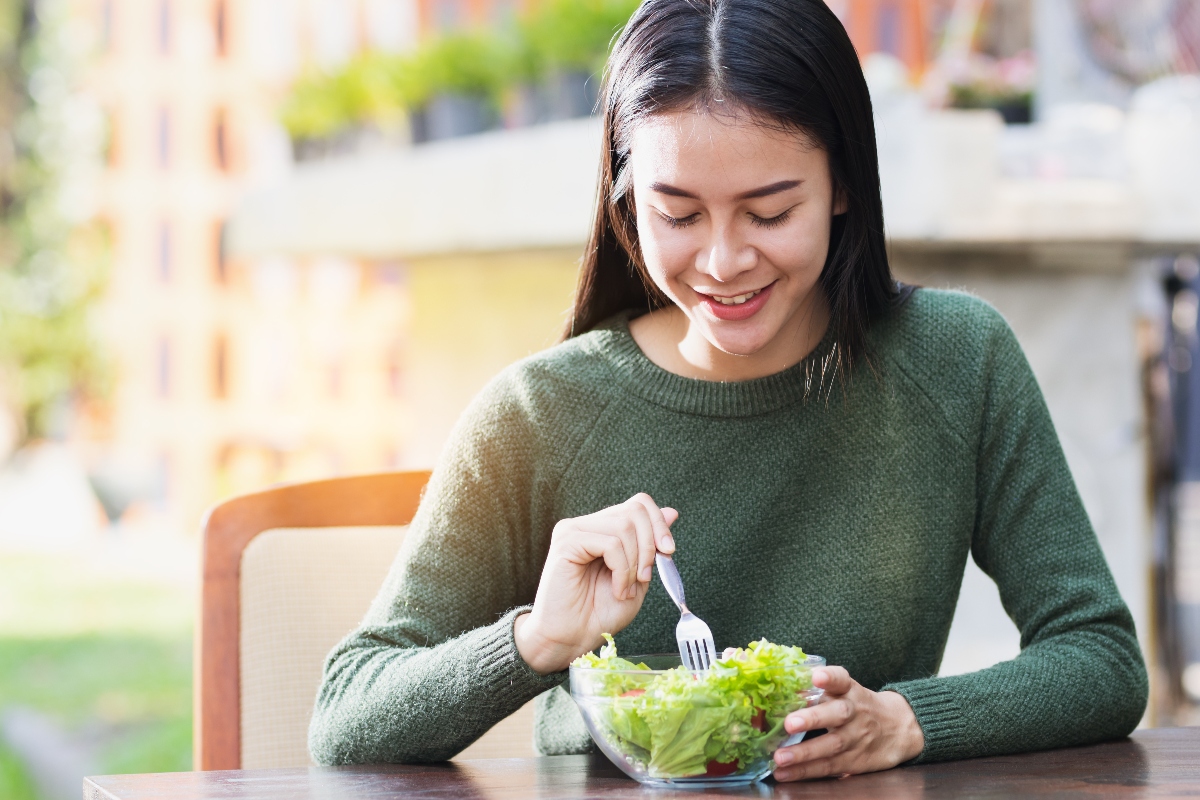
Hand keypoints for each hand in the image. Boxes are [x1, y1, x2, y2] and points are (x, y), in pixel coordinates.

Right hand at [514, 494, 676, 674]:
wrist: (571, 639)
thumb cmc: (600, 613)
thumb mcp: (638, 577)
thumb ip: (651, 546)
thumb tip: (672, 511)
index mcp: (603, 528)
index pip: (638, 504)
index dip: (659, 523)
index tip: (668, 551)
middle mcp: (587, 524)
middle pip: (634, 510)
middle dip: (650, 546)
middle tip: (645, 578)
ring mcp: (573, 530)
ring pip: (624, 526)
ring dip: (634, 563)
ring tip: (626, 589)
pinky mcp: (566, 542)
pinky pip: (609, 543)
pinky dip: (621, 570)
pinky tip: (616, 589)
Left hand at [772, 667, 923, 781]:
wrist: (900, 728)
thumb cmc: (860, 706)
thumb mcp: (846, 691)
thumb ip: (820, 691)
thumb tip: (782, 690)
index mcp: (850, 691)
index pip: (842, 679)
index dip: (830, 677)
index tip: (817, 676)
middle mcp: (854, 713)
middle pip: (837, 714)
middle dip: (813, 718)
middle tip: (789, 723)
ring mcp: (856, 738)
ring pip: (832, 745)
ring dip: (804, 753)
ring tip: (780, 757)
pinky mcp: (854, 761)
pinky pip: (828, 766)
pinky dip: (805, 771)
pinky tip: (784, 773)